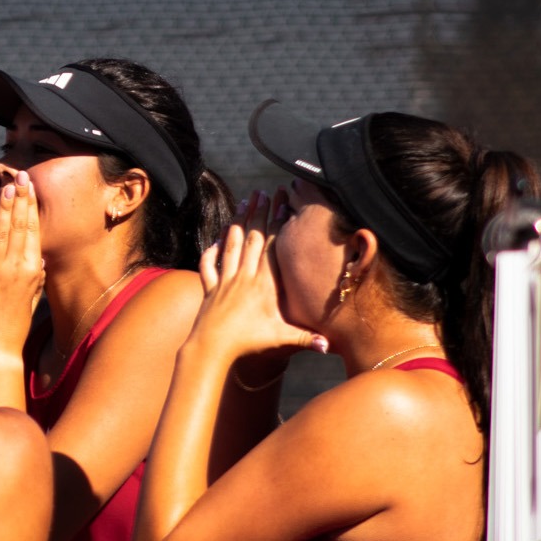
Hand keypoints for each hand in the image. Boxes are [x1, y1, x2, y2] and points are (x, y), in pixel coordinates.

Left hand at [0, 170, 44, 354]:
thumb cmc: (15, 322)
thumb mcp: (34, 295)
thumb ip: (36, 274)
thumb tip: (39, 256)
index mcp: (33, 269)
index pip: (33, 231)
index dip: (31, 207)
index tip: (29, 187)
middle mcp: (17, 267)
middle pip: (19, 226)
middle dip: (19, 198)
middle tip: (19, 175)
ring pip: (0, 233)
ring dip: (1, 207)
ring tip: (2, 185)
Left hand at [191, 191, 326, 362]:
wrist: (212, 347)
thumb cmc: (248, 343)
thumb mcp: (280, 338)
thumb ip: (305, 338)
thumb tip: (331, 345)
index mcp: (263, 284)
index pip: (273, 246)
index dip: (278, 223)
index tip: (282, 203)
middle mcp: (244, 277)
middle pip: (252, 239)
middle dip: (258, 214)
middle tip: (262, 193)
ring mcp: (225, 281)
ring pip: (231, 246)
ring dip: (236, 223)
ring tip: (242, 204)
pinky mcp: (210, 289)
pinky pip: (208, 266)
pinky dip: (210, 252)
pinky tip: (214, 242)